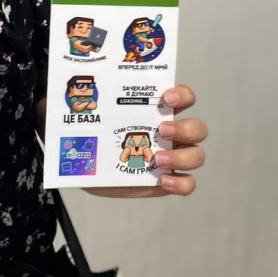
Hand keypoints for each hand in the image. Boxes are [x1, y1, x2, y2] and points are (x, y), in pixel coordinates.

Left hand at [85, 85, 206, 198]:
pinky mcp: (168, 181)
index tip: (166, 98)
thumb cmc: (98, 132)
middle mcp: (173, 131)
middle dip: (184, 128)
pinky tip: (162, 180)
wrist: (89, 165)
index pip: (185, 97)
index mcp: (160, 110)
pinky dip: (180, 183)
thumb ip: (97, 104)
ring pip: (197, 155)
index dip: (182, 95)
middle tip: (160, 130)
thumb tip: (80, 93)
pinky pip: (187, 183)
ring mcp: (173, 157)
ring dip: (182, 157)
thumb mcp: (97, 115)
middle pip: (198, 128)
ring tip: (157, 159)